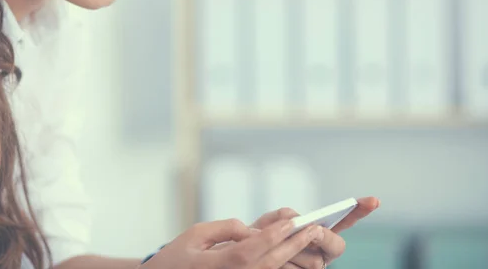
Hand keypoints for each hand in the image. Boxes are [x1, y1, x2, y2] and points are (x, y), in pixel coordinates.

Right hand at [140, 218, 325, 268]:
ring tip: (309, 242)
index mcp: (214, 265)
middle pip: (266, 265)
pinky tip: (294, 256)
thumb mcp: (194, 235)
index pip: (248, 250)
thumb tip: (250, 229)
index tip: (291, 222)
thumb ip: (224, 229)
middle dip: (291, 246)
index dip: (271, 236)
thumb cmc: (176, 257)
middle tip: (312, 230)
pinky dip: (280, 267)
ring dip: (292, 258)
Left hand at [250, 197, 379, 267]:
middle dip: (324, 237)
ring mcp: (313, 266)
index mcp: (320, 234)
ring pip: (315, 261)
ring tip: (276, 251)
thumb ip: (281, 217)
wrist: (244, 258)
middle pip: (336, 245)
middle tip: (313, 231)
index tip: (373, 200)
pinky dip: (286, 265)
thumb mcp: (267, 222)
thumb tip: (294, 220)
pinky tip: (277, 262)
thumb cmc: (259, 237)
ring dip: (295, 252)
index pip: (344, 221)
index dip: (359, 210)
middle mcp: (322, 253)